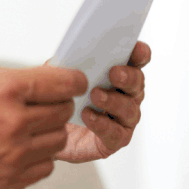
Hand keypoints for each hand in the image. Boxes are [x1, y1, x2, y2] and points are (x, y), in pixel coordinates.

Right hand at [0, 61, 86, 188]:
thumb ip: (8, 75)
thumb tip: (41, 77)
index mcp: (6, 89)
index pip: (64, 82)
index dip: (73, 80)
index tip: (72, 82)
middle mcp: (14, 120)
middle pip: (64, 111)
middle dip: (56, 105)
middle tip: (40, 105)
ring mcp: (15, 153)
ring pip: (59, 139)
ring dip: (47, 132)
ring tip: (25, 128)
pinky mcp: (12, 177)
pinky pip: (47, 165)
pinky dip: (38, 157)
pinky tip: (18, 149)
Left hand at [55, 41, 150, 162]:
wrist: (48, 133)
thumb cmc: (61, 99)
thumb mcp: (59, 78)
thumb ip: (67, 65)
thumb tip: (69, 54)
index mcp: (116, 75)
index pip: (135, 62)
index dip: (139, 54)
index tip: (136, 49)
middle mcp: (126, 96)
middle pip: (137, 84)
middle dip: (128, 77)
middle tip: (114, 73)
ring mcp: (123, 119)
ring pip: (129, 109)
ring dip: (113, 101)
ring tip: (96, 95)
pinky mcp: (114, 140)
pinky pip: (115, 133)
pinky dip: (102, 124)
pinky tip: (88, 116)